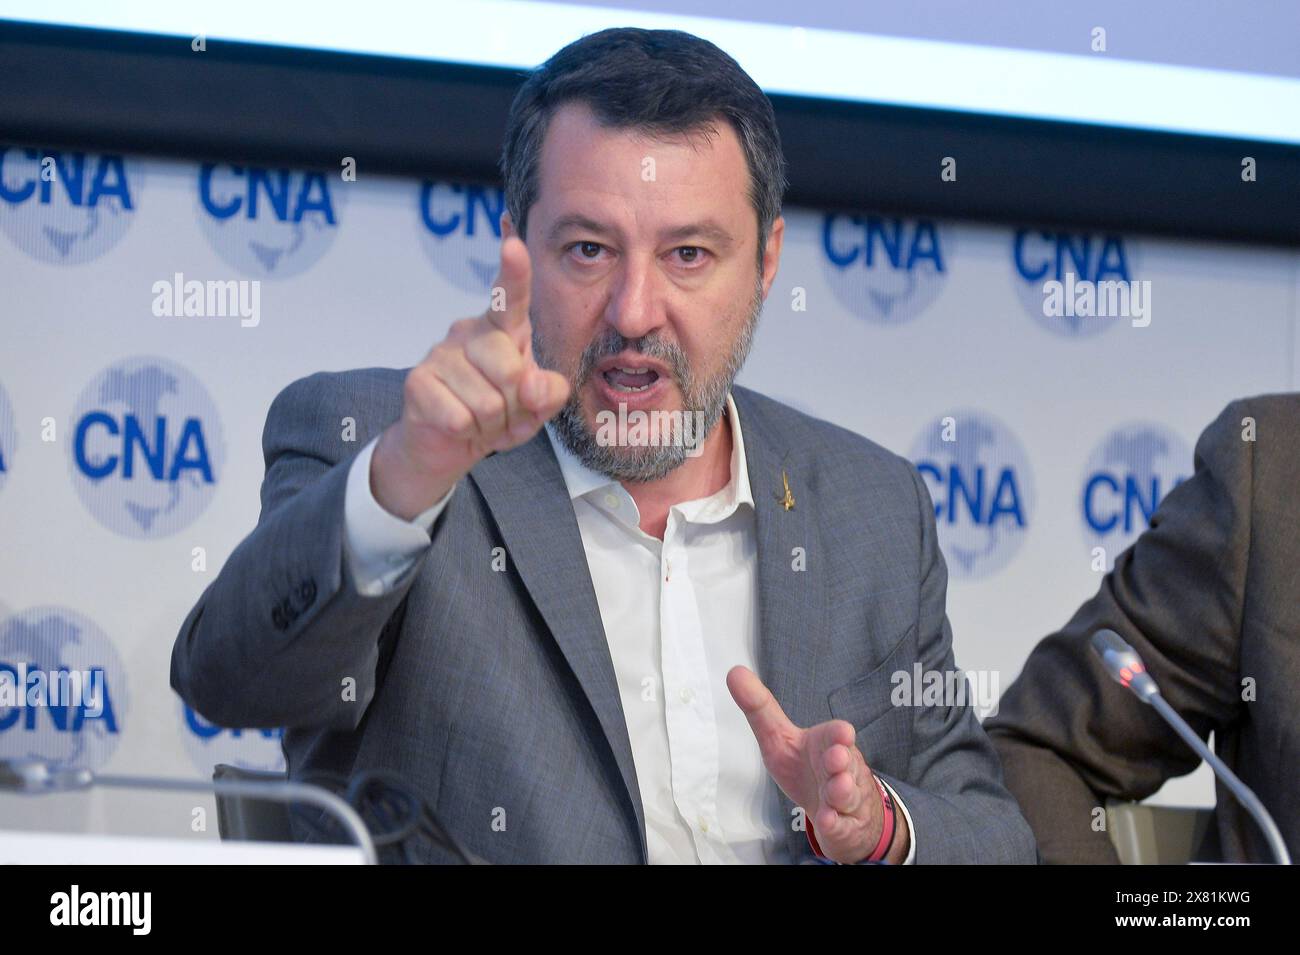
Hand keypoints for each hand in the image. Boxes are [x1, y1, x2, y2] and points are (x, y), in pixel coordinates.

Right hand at [371, 234, 570, 519]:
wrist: (447, 446)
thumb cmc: (498, 416)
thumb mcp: (537, 407)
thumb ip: (550, 392)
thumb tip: (531, 386)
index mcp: (502, 330)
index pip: (509, 298)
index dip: (513, 272)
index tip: (513, 244)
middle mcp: (469, 333)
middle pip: (511, 369)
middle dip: (516, 406)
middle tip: (502, 414)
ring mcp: (440, 354)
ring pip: (488, 402)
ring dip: (492, 425)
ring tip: (480, 421)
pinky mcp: (418, 381)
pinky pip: (460, 418)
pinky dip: (467, 433)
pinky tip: (459, 427)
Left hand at [727, 665, 908, 862]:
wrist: (835, 809)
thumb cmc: (806, 767)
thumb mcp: (778, 737)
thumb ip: (760, 707)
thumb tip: (734, 672)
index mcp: (827, 744)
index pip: (836, 735)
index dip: (839, 734)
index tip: (842, 732)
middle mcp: (841, 768)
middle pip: (845, 764)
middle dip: (841, 761)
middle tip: (836, 758)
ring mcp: (845, 798)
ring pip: (847, 794)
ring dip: (842, 791)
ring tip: (837, 789)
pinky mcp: (843, 825)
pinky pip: (841, 825)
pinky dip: (834, 823)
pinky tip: (827, 820)